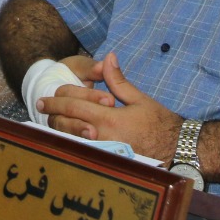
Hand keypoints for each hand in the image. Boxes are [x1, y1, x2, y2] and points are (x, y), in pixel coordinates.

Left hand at [37, 52, 179, 159]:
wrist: (179, 150)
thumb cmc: (161, 124)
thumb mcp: (140, 99)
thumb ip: (119, 80)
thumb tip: (108, 57)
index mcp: (109, 119)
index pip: (74, 105)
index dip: (58, 99)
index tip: (46, 96)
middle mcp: (102, 137)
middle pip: (67, 123)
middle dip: (52, 113)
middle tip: (40, 106)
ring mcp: (104, 152)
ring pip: (71, 139)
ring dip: (59, 128)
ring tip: (48, 120)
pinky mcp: (108, 161)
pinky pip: (83, 152)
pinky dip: (71, 142)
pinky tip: (66, 137)